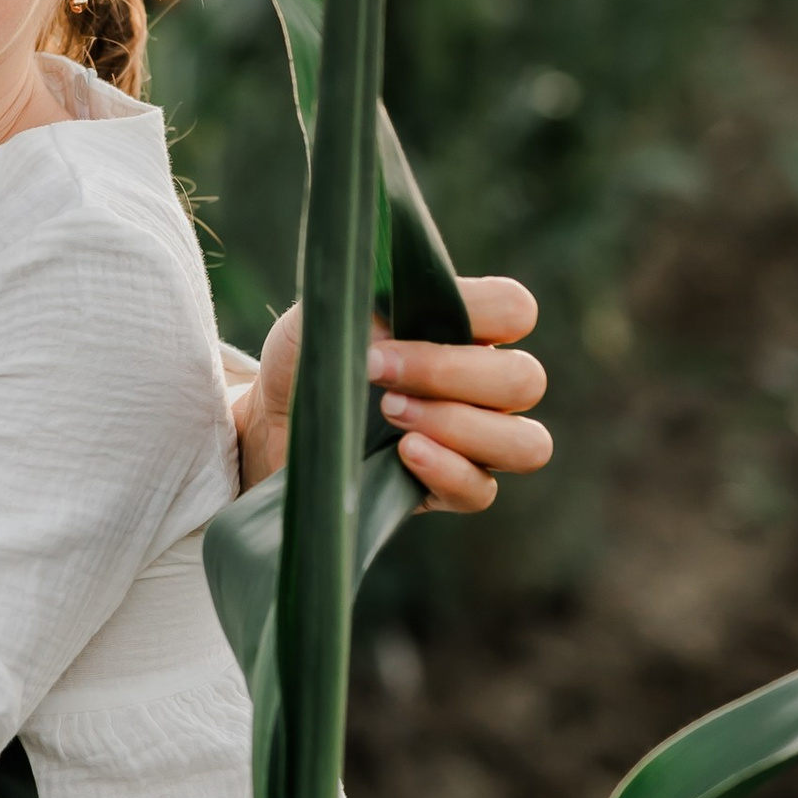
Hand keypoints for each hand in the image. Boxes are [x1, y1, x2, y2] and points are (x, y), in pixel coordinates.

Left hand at [234, 276, 550, 514]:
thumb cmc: (308, 360)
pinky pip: (480, 490)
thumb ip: (360, 307)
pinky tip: (405, 452)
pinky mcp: (447, 490)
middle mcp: (483, 387)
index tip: (403, 320)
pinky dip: (447, 469)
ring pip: (525, 443)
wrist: (272, 424)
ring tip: (392, 412)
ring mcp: (473, 443)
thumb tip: (394, 332)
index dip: (480, 311)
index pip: (514, 309)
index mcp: (465, 329)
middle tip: (378, 371)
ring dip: (459, 424)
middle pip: (524, 379)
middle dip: (448, 372)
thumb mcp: (319, 318)